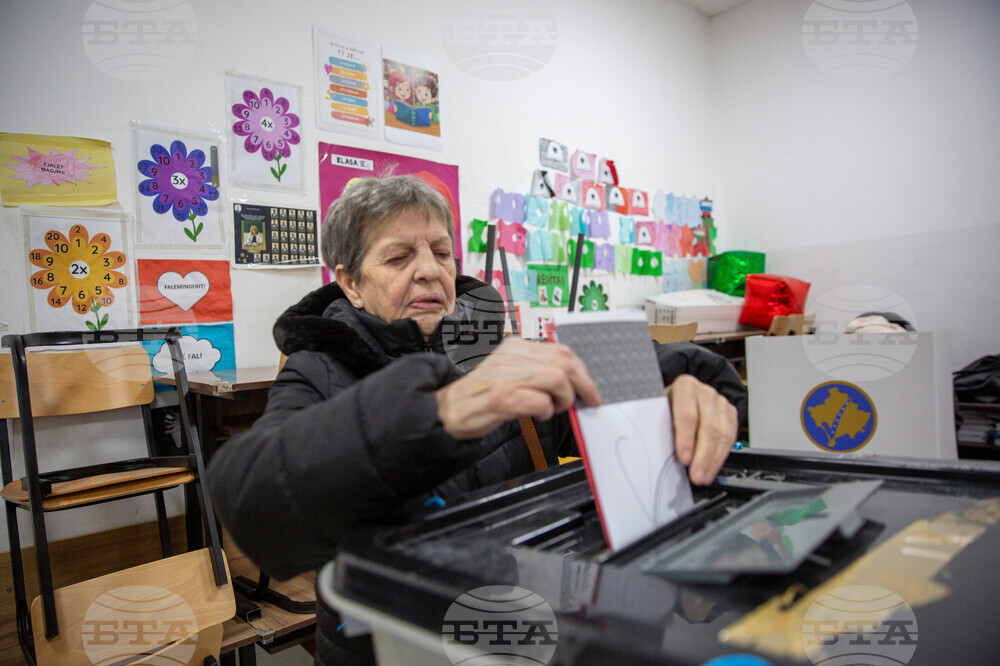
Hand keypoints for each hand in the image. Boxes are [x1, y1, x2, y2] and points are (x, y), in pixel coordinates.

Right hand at [436, 337, 600, 439]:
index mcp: (517, 347)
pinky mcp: (502, 397)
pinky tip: (538, 415)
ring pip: (557, 380)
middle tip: (588, 401)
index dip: (581, 371)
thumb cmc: (480, 392)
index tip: (589, 387)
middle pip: (564, 363)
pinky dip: (546, 411)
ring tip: (556, 408)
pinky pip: (540, 402)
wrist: (449, 407)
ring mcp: (507, 376)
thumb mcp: (509, 371)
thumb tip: (571, 382)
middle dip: (583, 385)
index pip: (561, 351)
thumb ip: (536, 371)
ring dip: (564, 399)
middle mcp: (513, 357)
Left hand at [665, 374, 737, 485]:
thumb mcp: (660, 411)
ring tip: (704, 477)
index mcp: (685, 387)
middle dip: (703, 456)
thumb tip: (662, 454)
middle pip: (709, 427)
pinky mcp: (731, 413)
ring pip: (723, 434)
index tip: (684, 459)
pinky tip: (713, 467)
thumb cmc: (669, 405)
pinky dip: (722, 455)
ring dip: (714, 460)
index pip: (688, 415)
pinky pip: (731, 437)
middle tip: (696, 475)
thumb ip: (663, 427)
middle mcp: (705, 393)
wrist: (684, 395)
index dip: (686, 439)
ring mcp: (720, 403)